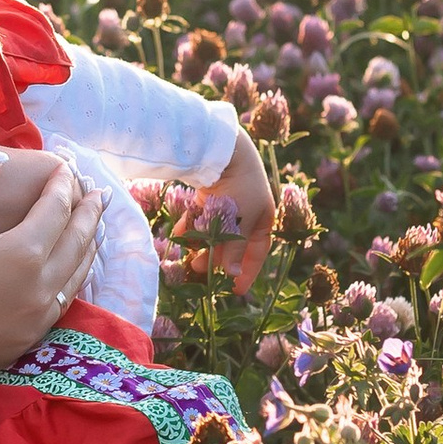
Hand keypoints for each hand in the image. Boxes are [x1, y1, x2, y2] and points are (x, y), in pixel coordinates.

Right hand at [0, 149, 107, 392]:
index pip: (55, 209)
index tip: (66, 166)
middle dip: (87, 215)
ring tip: (91, 232)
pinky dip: (68, 284)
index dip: (62, 184)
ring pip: (72, 281)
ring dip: (86, 250)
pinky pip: (55, 310)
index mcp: (21, 253)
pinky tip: (62, 277)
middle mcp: (36, 292)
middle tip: (96, 193)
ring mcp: (28, 325)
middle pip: (76, 245)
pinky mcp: (14, 348)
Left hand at [186, 126, 276, 287]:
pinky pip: (202, 215)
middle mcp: (247, 211)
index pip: (257, 253)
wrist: (221, 152)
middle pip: (232, 243)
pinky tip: (179, 234)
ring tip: (188, 257)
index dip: (247, 272)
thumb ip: (232, 251)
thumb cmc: (235, 191)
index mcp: (262, 219)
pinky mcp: (210, 191)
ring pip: (214, 230)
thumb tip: (232, 275)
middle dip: (216, 257)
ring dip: (202, 243)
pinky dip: (193, 225)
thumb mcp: (236, 225)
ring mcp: (228, 200)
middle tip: (199, 270)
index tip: (237, 291)